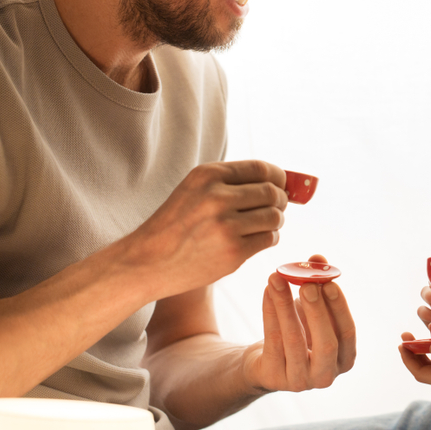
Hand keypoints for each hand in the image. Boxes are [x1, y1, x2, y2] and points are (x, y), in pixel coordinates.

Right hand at [123, 160, 287, 299]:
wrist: (147, 261)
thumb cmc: (175, 224)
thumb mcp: (194, 190)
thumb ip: (230, 182)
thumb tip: (280, 180)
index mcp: (207, 175)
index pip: (261, 168)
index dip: (279, 176)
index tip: (283, 184)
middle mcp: (217, 197)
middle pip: (272, 192)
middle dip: (281, 200)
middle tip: (277, 207)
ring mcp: (226, 225)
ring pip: (275, 216)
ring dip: (276, 221)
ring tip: (264, 224)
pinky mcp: (233, 252)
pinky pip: (269, 239)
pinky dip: (269, 238)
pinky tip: (256, 239)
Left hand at [242, 255, 356, 392]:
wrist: (265, 362)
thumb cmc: (298, 331)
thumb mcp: (311, 310)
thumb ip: (318, 284)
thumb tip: (318, 259)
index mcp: (344, 358)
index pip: (347, 332)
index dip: (339, 307)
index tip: (329, 282)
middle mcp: (326, 375)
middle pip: (326, 343)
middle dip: (317, 311)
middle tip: (307, 284)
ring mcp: (300, 381)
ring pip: (294, 340)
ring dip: (285, 305)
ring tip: (277, 277)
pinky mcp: (274, 378)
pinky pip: (272, 341)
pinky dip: (270, 312)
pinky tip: (268, 290)